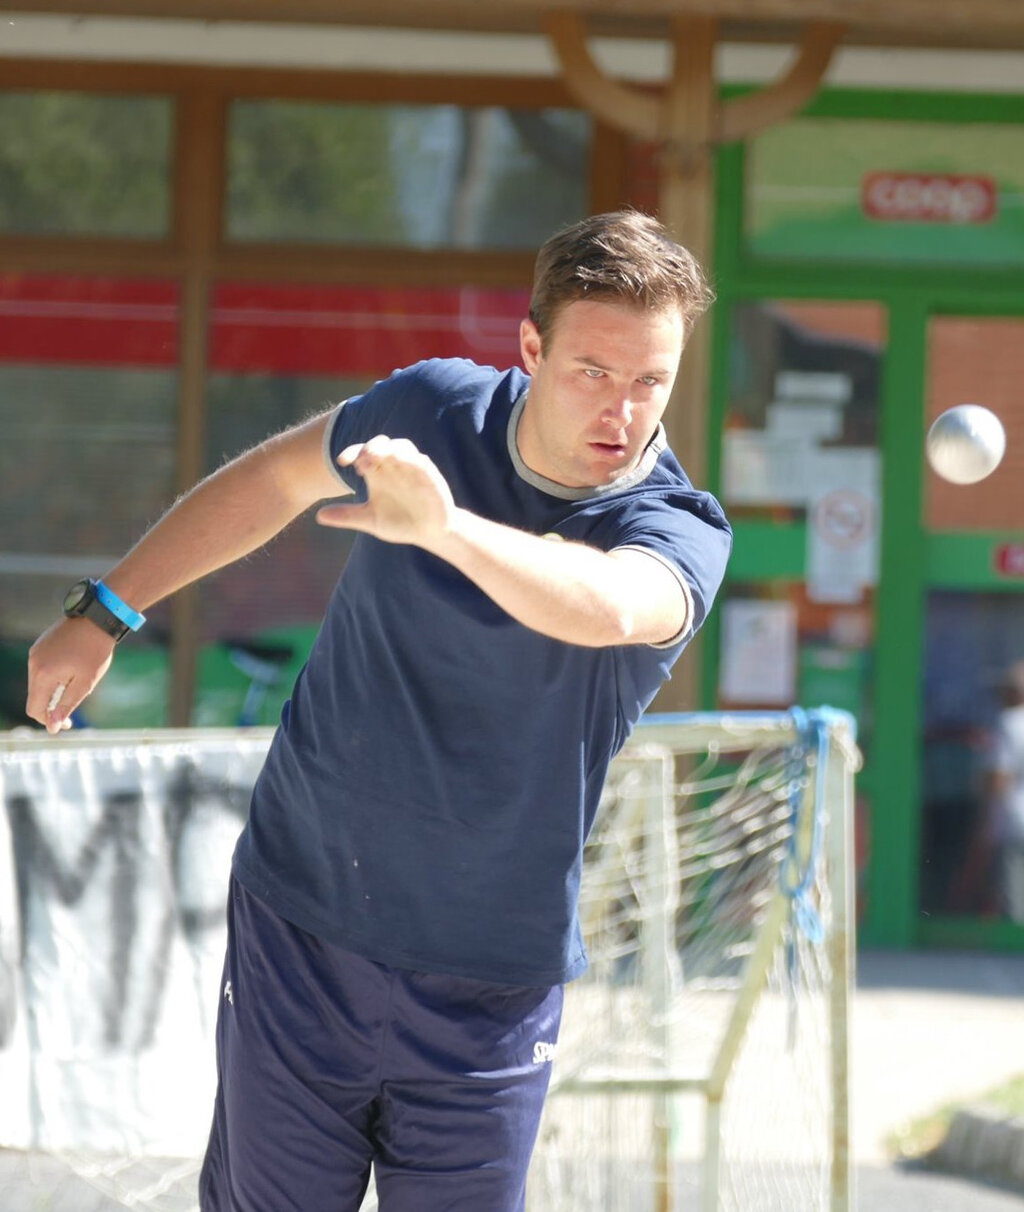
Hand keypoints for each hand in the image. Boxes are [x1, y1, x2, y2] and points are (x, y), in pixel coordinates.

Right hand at [26, 618, 115, 734]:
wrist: (97, 619)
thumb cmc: (95, 652)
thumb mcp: (84, 684)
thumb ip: (65, 706)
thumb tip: (52, 727)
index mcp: (42, 676)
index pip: (34, 709)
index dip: (49, 720)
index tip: (68, 722)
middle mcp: (33, 664)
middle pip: (35, 696)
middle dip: (52, 704)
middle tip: (76, 699)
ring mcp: (35, 653)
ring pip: (38, 683)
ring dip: (53, 689)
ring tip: (76, 680)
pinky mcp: (39, 645)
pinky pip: (41, 668)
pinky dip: (52, 675)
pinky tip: (71, 667)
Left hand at [316, 436, 455, 549]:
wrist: (429, 533)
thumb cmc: (399, 522)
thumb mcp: (370, 520)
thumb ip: (347, 516)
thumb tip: (318, 516)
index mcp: (377, 472)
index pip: (362, 453)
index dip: (352, 452)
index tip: (341, 461)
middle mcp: (394, 465)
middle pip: (381, 444)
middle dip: (370, 448)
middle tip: (360, 460)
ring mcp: (412, 468)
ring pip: (402, 446)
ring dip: (389, 449)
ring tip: (377, 458)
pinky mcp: (430, 475)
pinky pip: (421, 462)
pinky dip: (411, 460)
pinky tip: (402, 462)